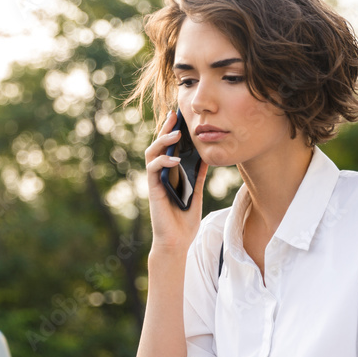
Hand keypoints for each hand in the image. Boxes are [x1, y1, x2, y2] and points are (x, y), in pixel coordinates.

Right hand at [144, 110, 208, 254]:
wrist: (177, 242)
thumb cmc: (184, 220)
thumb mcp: (196, 193)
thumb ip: (197, 176)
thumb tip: (205, 157)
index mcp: (170, 173)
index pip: (169, 147)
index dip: (173, 131)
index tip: (181, 116)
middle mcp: (160, 174)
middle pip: (159, 145)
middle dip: (166, 128)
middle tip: (175, 114)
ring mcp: (155, 180)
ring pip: (152, 153)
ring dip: (163, 141)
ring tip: (177, 134)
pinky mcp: (153, 189)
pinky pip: (153, 170)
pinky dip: (164, 162)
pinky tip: (175, 159)